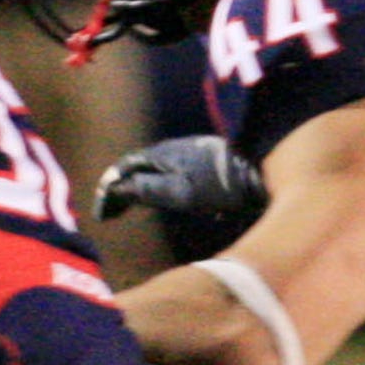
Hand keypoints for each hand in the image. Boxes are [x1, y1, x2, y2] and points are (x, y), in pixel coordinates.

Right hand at [97, 135, 266, 223]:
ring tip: (131, 208)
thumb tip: (114, 189)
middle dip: (121, 190)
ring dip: (139, 188)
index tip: (101, 214)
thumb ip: (145, 190)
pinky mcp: (206, 161)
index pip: (124, 169)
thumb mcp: (180, 192)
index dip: (109, 191)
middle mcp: (173, 149)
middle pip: (137, 168)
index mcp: (162, 154)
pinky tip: (166, 200)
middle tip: (111, 213)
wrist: (263, 172)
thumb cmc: (221, 185)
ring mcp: (190, 153)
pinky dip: (158, 186)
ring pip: (154, 169)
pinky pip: (171, 172)